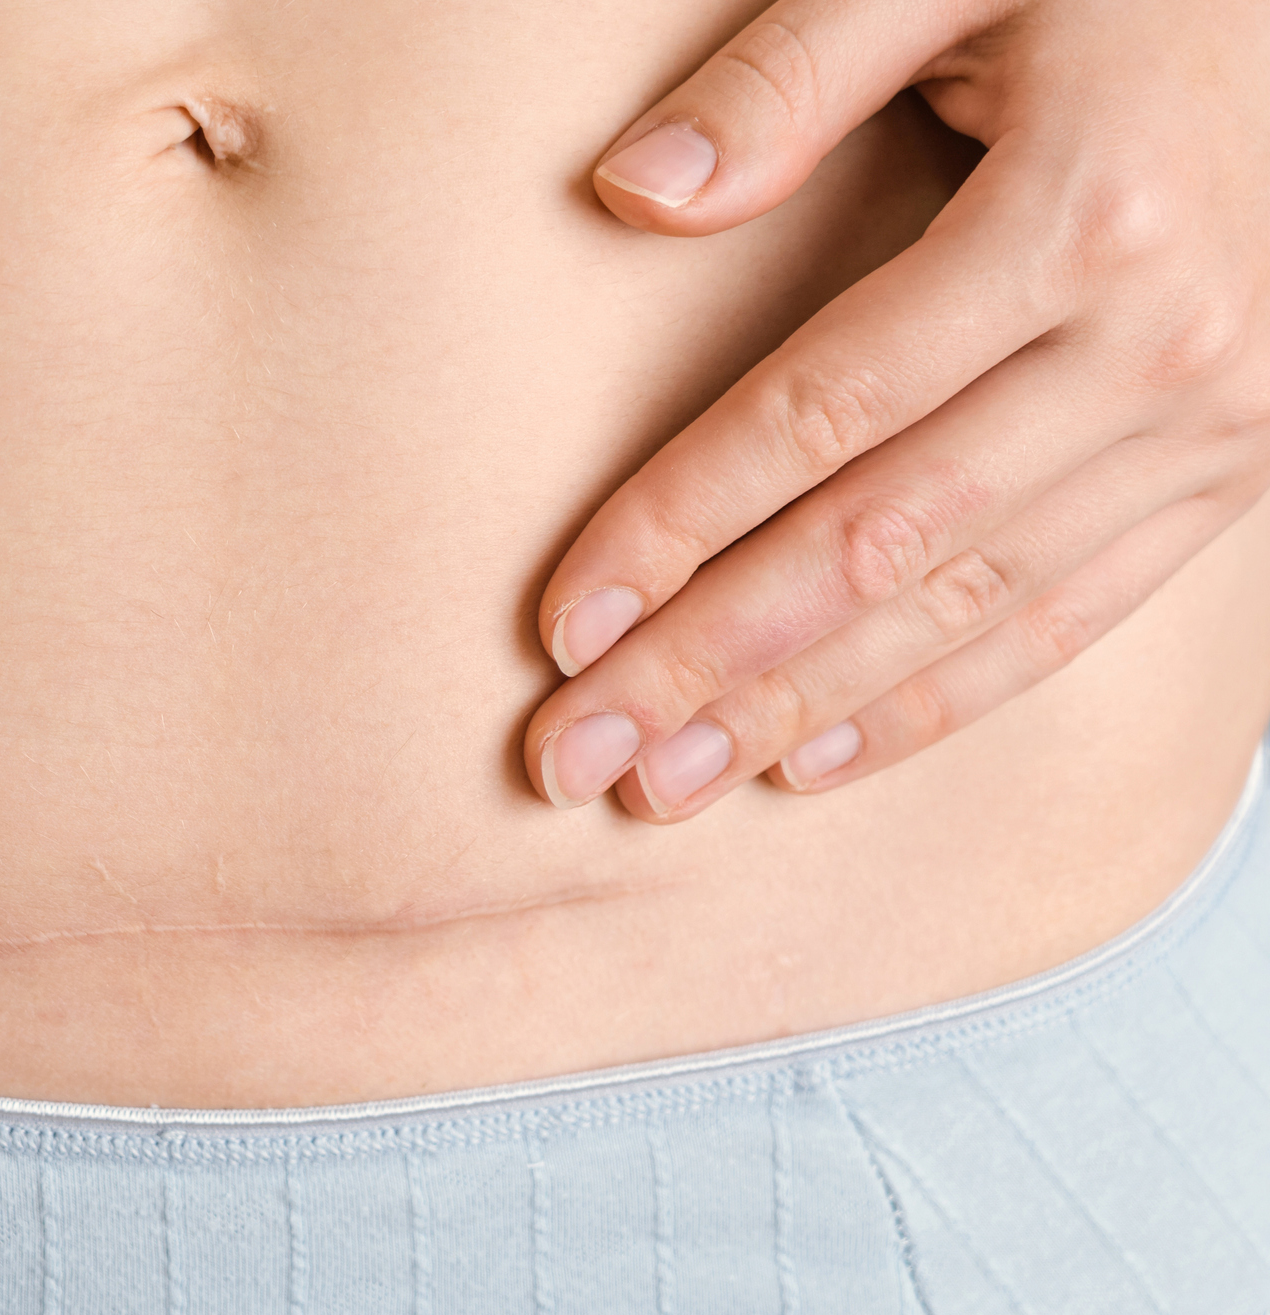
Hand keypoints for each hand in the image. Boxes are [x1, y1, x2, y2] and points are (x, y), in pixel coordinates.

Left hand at [523, 0, 1269, 817]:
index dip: (678, 525)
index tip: (565, 622)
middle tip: (576, 756)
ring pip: (964, 610)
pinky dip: (939, 702)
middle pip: (878, 545)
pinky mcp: (1234, 473)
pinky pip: (1068, 620)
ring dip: (798, 712)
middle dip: (708, 663)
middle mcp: (1165, 344)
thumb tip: (631, 193)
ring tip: (663, 787)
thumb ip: (791, 74)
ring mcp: (1217, 424)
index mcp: (1083, 216)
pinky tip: (815, 759)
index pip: (821, 413)